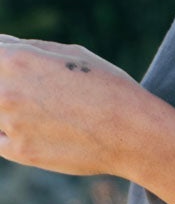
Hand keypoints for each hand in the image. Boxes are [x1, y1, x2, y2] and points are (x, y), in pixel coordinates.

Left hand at [0, 35, 153, 178]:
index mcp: (15, 58)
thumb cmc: (107, 88)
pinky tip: (34, 133)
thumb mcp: (68, 53)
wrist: (133, 133)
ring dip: (7, 112)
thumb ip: (28, 51)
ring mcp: (11, 123)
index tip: (20, 72)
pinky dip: (9, 137)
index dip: (6, 60)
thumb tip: (5, 50)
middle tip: (39, 99)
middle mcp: (6, 90)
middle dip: (10, 88)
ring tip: (41, 114)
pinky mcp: (20, 152)